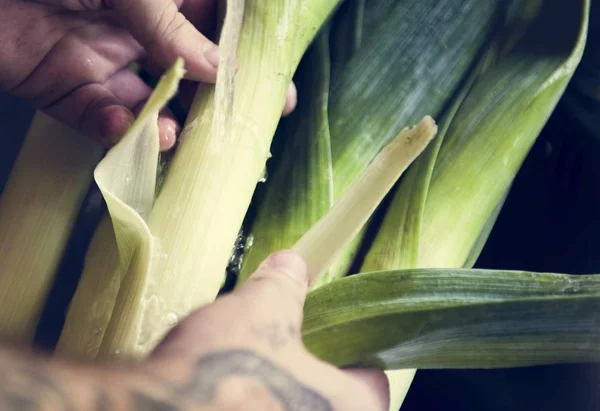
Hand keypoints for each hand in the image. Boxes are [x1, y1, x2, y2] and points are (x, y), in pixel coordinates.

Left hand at [0, 0, 296, 150]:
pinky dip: (117, 130)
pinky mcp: (65, 87)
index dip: (245, 52)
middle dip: (218, 99)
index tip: (274, 81)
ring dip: (169, 122)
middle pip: (191, 68)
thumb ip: (169, 24)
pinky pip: (99, 117)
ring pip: (151, 100)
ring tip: (179, 135)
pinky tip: (129, 130)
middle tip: (243, 126)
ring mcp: (102, 56)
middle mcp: (136, 24)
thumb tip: (217, 69)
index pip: (215, 22)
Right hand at [0, 250, 388, 409]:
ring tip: (243, 368)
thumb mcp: (258, 311)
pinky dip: (244, 401)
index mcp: (350, 409)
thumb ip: (283, 286)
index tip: (328, 335)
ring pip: (290, 406)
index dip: (350, 352)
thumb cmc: (222, 372)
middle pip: (330, 400)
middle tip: (280, 350)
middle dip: (305, 374)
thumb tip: (292, 263)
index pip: (373, 381)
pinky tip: (218, 390)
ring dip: (274, 391)